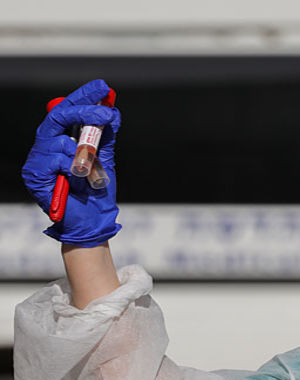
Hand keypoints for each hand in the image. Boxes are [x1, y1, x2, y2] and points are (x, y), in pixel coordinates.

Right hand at [22, 79, 122, 246]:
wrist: (92, 220)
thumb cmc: (97, 191)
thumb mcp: (107, 158)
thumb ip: (107, 136)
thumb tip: (113, 111)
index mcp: (63, 139)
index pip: (68, 110)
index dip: (83, 96)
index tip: (102, 87)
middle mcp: (47, 146)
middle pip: (58, 116)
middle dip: (83, 111)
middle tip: (105, 113)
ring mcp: (38, 160)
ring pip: (58, 140)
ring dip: (84, 152)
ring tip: (95, 169)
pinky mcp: (34, 175)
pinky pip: (54, 161)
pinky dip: (72, 167)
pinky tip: (79, 179)